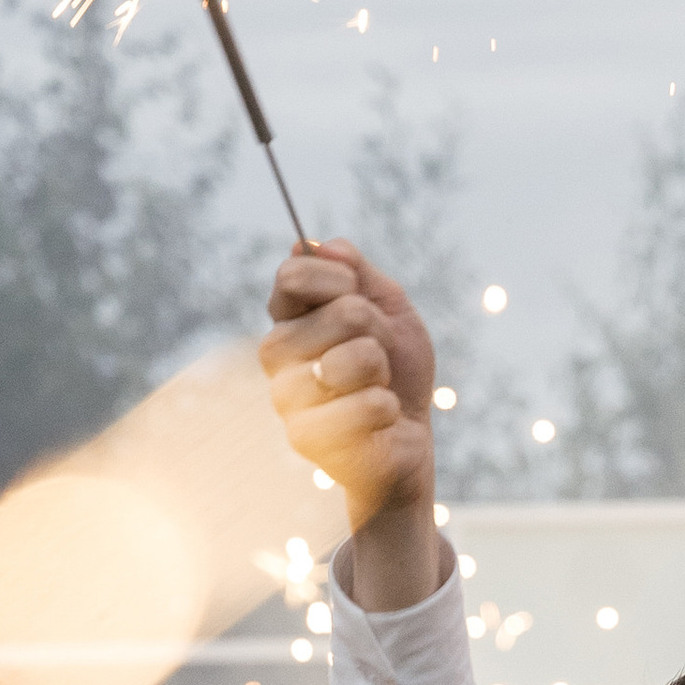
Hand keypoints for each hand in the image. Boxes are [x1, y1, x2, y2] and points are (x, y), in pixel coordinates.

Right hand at [258, 239, 437, 536]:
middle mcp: (277, 355)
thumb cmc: (395, 373)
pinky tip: (376, 422)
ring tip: (374, 388)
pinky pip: (369, 404)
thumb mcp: (389, 310)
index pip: (293, 274)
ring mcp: (286, 397)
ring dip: (384, 372)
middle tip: (377, 357)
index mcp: (289, 318)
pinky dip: (388, 409)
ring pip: (358, 358)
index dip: (340, 279)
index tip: (358, 295)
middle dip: (379, 330)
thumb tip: (318, 245)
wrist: (407, 438)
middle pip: (341, 311)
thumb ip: (356, 271)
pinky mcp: (304, 438)